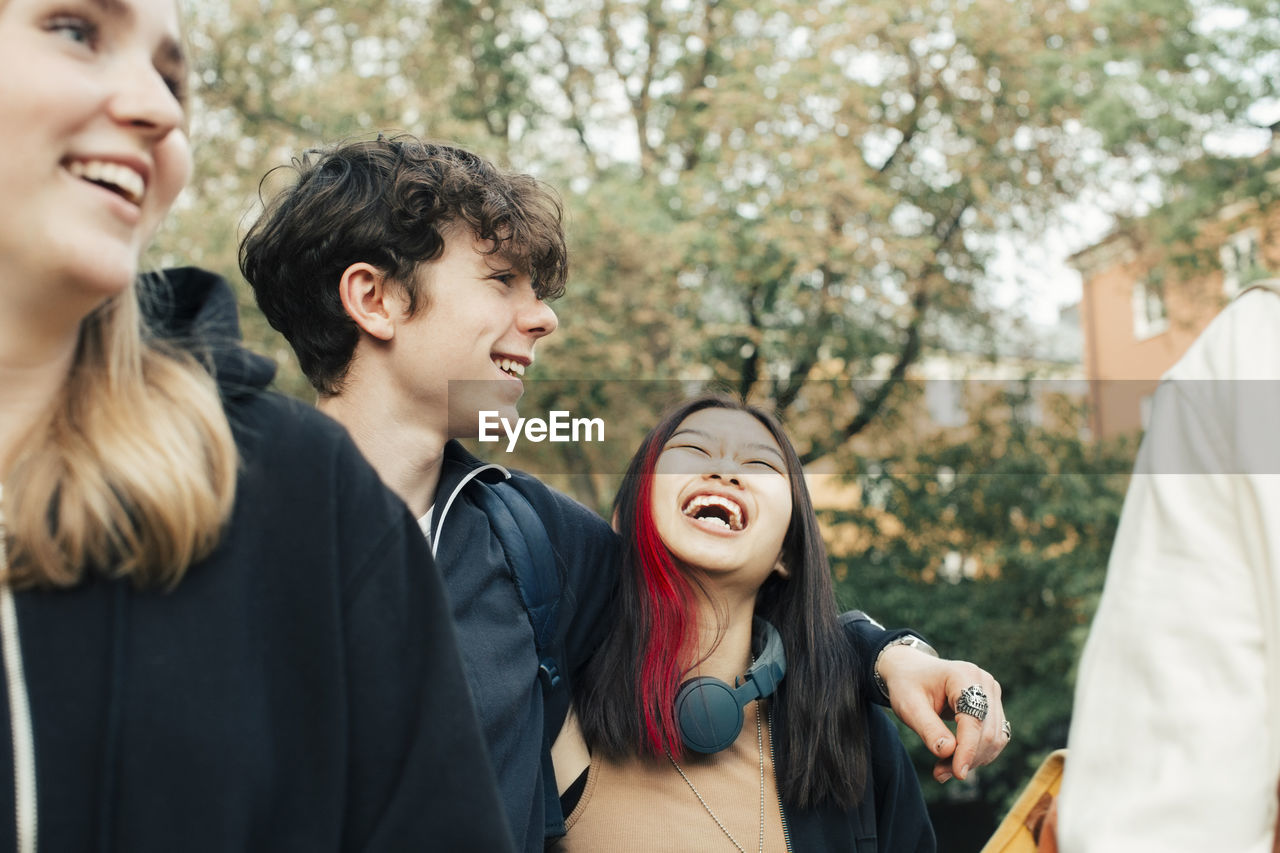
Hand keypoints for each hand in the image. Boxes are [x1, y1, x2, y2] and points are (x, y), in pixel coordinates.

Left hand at [875, 646, 1007, 782]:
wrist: (910, 671)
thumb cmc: (907, 685)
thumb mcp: (909, 706)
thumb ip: (928, 729)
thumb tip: (948, 752)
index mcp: (964, 675)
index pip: (974, 720)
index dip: (968, 750)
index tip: (958, 774)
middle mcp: (985, 683)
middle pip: (987, 732)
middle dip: (967, 758)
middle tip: (939, 774)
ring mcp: (992, 694)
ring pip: (994, 739)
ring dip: (972, 760)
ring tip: (943, 769)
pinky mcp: (992, 707)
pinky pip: (994, 738)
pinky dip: (977, 754)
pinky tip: (955, 761)